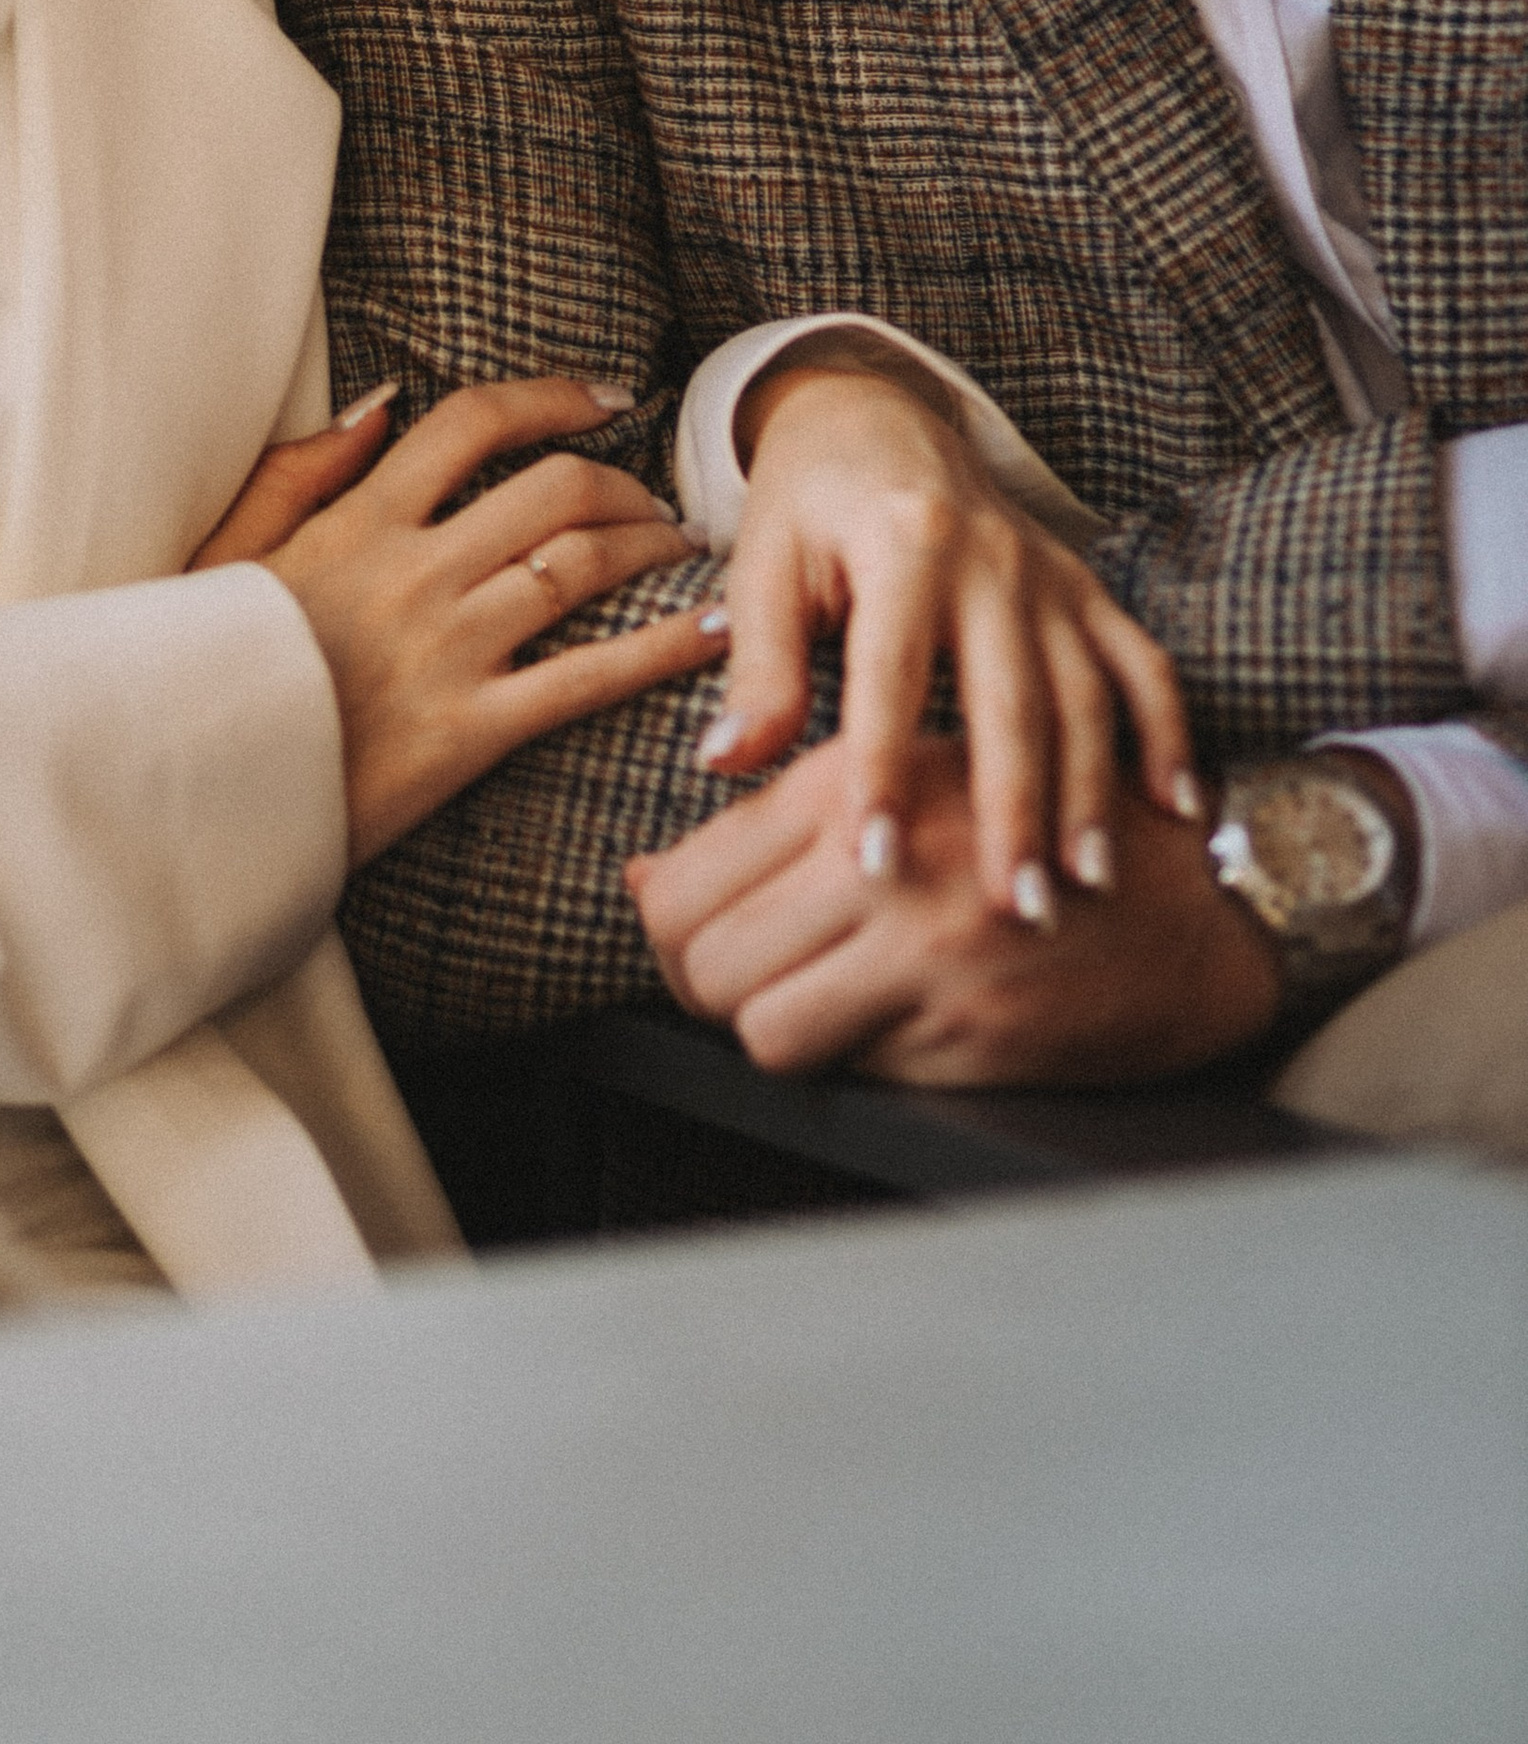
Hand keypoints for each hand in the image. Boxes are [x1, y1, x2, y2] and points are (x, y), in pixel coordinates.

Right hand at [192, 378, 724, 864]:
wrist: (180, 791)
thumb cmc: (200, 669)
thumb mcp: (227, 548)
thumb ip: (301, 470)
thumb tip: (382, 404)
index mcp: (357, 521)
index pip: (472, 424)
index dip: (554, 397)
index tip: (610, 397)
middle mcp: (411, 571)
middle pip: (554, 490)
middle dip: (625, 484)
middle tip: (658, 501)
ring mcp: (444, 650)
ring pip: (580, 568)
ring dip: (650, 550)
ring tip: (684, 554)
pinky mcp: (466, 733)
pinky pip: (586, 678)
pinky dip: (661, 648)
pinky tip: (712, 633)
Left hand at [627, 732, 1282, 1087]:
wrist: (1197, 896)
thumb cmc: (1034, 820)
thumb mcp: (898, 773)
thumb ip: (769, 822)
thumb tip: (645, 882)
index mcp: (848, 781)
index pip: (684, 884)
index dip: (668, 927)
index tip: (693, 935)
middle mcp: (882, 862)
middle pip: (703, 963)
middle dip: (706, 986)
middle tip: (742, 980)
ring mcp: (928, 954)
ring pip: (762, 1030)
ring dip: (774, 1026)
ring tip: (811, 999)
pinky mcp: (974, 1029)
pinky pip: (849, 1069)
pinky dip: (853, 1055)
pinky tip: (887, 1018)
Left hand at [710, 358, 1195, 919]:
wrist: (878, 419)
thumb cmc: (808, 508)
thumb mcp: (764, 567)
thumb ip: (759, 665)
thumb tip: (726, 762)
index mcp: (902, 543)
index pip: (891, 675)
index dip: (882, 771)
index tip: (874, 866)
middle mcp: (990, 556)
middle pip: (1011, 697)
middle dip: (1016, 808)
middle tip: (1014, 908)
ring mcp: (1049, 574)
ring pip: (1085, 692)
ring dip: (1092, 791)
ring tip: (1086, 883)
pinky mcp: (1085, 587)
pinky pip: (1139, 661)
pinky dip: (1167, 732)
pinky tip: (1176, 809)